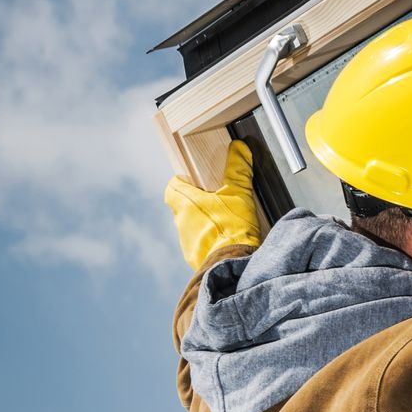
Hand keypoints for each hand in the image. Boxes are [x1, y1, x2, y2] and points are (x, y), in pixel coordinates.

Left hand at [164, 140, 262, 269]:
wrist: (232, 263)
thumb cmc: (232, 227)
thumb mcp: (239, 193)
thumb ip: (238, 170)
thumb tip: (238, 147)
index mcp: (185, 203)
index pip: (171, 188)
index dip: (181, 183)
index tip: (193, 183)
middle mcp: (180, 222)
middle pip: (182, 208)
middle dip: (196, 205)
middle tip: (216, 203)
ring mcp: (185, 242)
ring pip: (190, 227)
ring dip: (203, 225)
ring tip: (224, 225)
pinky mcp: (194, 258)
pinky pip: (198, 246)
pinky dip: (208, 242)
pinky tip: (225, 242)